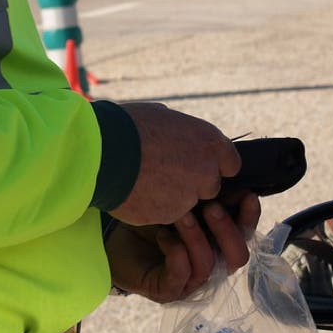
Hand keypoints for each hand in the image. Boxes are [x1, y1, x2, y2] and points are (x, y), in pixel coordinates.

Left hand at [105, 193, 260, 302]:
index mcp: (218, 243)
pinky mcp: (167, 290)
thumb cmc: (150, 216)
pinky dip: (175, 252)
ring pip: (208, 266)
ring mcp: (189, 282)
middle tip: (210, 206)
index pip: (245, 235)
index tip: (247, 194)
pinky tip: (162, 235)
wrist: (113, 236)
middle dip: (227, 230)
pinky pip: (181, 275)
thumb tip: (229, 173)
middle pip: (238, 257)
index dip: (250, 217)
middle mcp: (210, 265)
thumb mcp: (182, 200)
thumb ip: (207, 194)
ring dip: (196, 237)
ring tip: (180, 215)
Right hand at [110, 103, 240, 225]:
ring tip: (144, 180)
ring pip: (186, 203)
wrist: (102, 153)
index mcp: (210, 142)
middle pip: (210, 186)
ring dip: (171, 196)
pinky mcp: (169, 215)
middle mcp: (206, 171)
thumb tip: (179, 135)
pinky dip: (154, 207)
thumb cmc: (128, 126)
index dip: (212, 164)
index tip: (196, 164)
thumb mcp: (162, 116)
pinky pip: (166, 213)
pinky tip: (136, 192)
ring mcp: (189, 197)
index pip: (230, 163)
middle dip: (192, 183)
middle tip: (164, 173)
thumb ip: (181, 132)